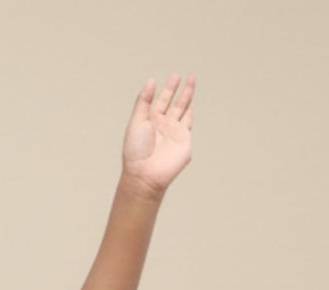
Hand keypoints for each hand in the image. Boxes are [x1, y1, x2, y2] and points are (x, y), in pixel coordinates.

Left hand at [121, 73, 194, 196]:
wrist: (145, 174)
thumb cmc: (136, 151)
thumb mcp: (137, 121)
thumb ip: (144, 101)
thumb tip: (151, 81)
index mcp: (150, 120)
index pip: (160, 100)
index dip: (167, 88)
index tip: (174, 76)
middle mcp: (162, 125)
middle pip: (173, 102)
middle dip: (179, 89)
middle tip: (183, 75)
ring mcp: (174, 132)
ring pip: (183, 109)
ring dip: (187, 96)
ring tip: (192, 81)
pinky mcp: (183, 140)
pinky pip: (187, 124)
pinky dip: (190, 115)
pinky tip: (191, 107)